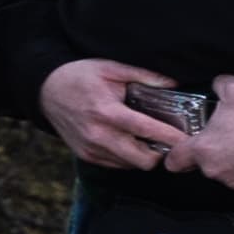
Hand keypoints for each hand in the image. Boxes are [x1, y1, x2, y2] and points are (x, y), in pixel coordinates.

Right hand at [38, 56, 192, 176]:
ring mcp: (91, 147)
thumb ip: (143, 75)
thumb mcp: (110, 68)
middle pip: (143, 159)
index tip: (189, 140)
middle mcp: (98, 134)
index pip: (147, 130)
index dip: (172, 137)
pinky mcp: (86, 155)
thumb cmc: (78, 76)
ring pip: (131, 165)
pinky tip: (129, 142)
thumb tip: (173, 83)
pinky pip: (117, 164)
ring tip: (150, 141)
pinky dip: (128, 157)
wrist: (44, 90)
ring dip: (144, 156)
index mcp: (106, 111)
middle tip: (169, 141)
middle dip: (160, 153)